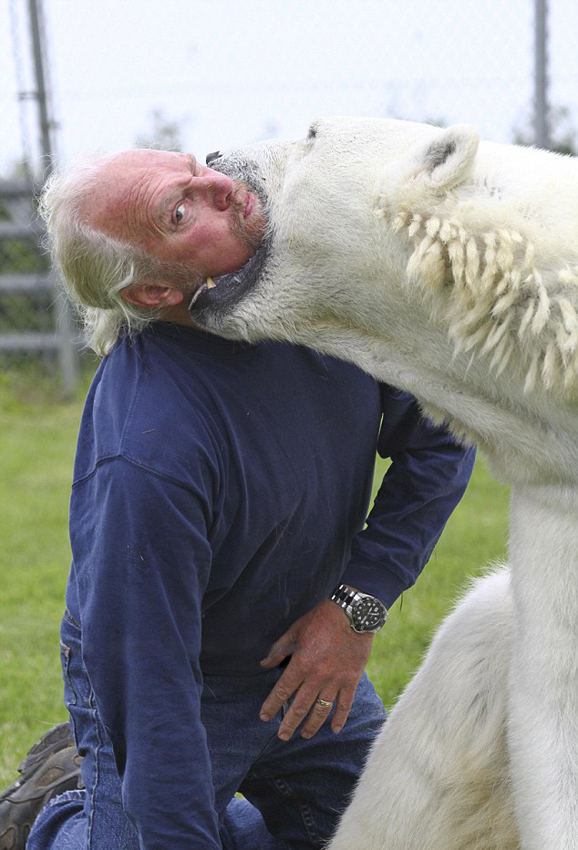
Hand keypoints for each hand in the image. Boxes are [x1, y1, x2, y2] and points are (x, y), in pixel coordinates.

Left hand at [259, 599, 373, 740]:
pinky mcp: (351, 680)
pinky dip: (340, 718)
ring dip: (312, 725)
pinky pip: (345, 704)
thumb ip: (279, 649)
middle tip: (282, 736)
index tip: (264, 717)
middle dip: (289, 723)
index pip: (282, 691)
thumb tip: (265, 664)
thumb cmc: (321, 619)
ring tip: (304, 735)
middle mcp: (317, 676)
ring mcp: (335, 680)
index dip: (271, 705)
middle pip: (300, 706)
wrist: (352, 614)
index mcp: (301, 663)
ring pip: (321, 710)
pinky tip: (334, 729)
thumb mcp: (295, 630)